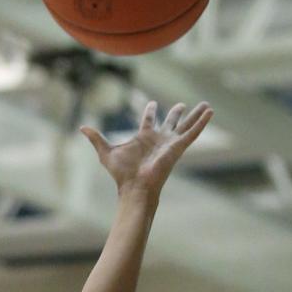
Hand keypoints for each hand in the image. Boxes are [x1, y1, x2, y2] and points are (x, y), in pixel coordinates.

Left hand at [81, 100, 212, 196]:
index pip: (149, 121)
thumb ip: (96, 138)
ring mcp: (170, 143)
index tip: (152, 104)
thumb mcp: (106, 152)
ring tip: (207, 105)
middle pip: (170, 122)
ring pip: (186, 125)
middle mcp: (159, 140)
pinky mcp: (178, 147)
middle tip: (182, 104)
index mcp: (144, 138)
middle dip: (176, 113)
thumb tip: (81, 127)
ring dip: (196, 115)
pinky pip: (193, 133)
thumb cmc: (122, 174)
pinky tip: (210, 112)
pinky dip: (202, 122)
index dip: (150, 111)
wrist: (135, 187)